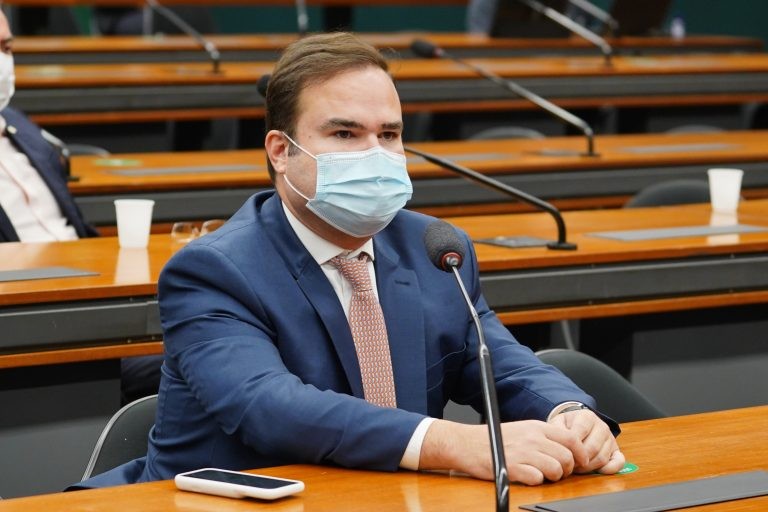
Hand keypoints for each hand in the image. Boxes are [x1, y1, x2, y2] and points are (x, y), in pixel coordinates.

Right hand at [419, 419, 587, 485]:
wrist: (467, 443)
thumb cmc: (493, 439)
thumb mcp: (521, 430)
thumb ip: (542, 436)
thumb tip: (565, 449)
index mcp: (536, 427)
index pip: (571, 439)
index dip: (581, 453)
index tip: (581, 463)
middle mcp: (533, 438)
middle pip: (567, 457)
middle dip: (566, 469)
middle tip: (558, 473)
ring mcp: (524, 453)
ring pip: (556, 470)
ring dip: (552, 477)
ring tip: (540, 475)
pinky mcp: (514, 468)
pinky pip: (538, 479)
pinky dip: (535, 481)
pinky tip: (525, 476)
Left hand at [548, 409, 624, 474]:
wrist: (575, 425)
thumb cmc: (566, 427)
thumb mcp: (558, 423)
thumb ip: (557, 431)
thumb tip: (562, 446)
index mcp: (587, 416)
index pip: (580, 433)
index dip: (571, 447)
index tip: (563, 454)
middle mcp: (602, 426)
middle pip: (592, 448)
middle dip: (579, 460)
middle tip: (569, 465)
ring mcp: (610, 438)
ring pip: (602, 457)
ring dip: (588, 467)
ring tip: (576, 467)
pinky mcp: (616, 450)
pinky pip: (619, 462)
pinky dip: (610, 469)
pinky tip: (597, 471)